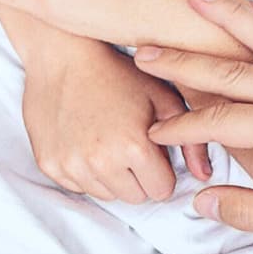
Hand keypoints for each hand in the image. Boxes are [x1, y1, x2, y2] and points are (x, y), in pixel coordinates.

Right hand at [21, 33, 182, 202]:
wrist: (63, 56)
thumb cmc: (119, 74)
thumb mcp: (164, 98)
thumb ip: (192, 138)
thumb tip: (204, 175)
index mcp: (133, 146)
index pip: (161, 190)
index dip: (162, 171)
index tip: (153, 151)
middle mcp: (100, 161)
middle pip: (134, 197)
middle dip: (138, 177)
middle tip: (130, 146)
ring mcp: (71, 165)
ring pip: (106, 195)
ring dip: (112, 176)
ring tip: (107, 141)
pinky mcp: (49, 165)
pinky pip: (77, 186)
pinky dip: (85, 172)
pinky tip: (85, 141)